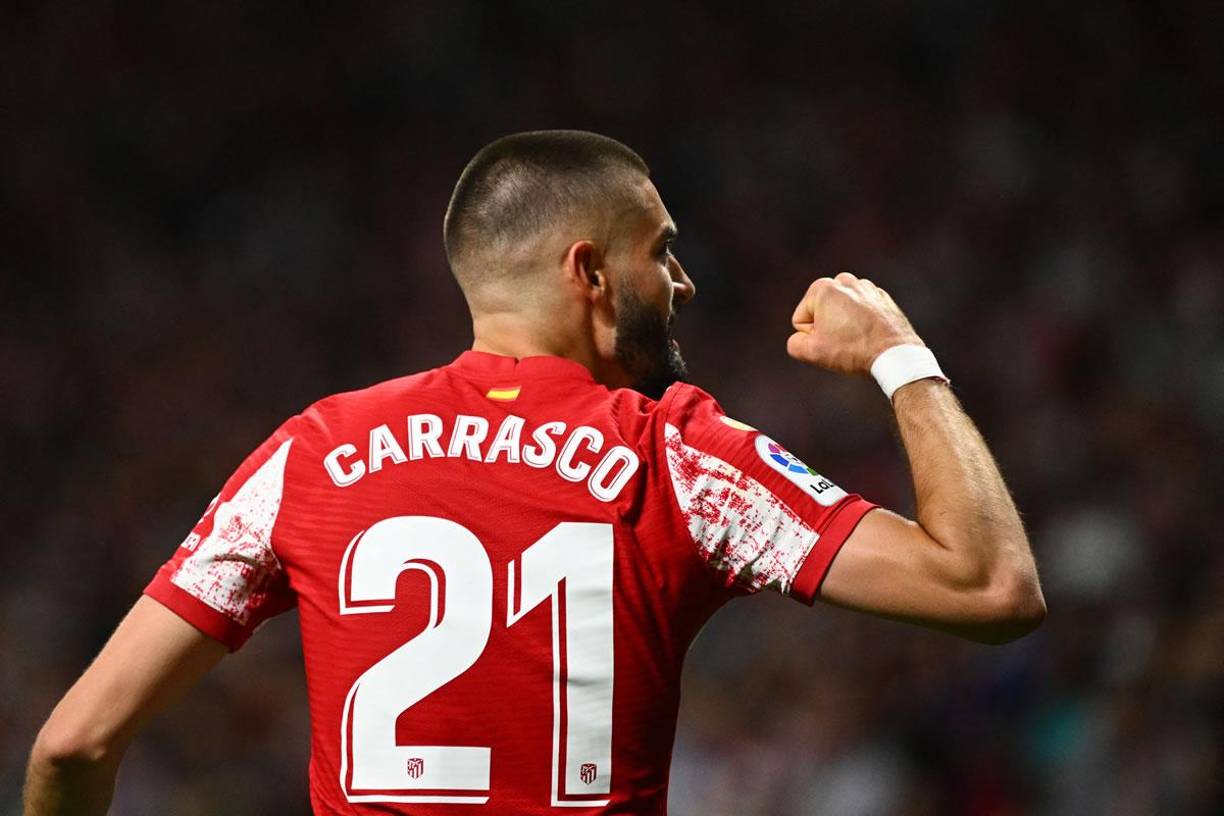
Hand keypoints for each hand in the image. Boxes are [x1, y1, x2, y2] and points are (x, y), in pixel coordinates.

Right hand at [786, 272, 924, 374]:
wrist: (894, 353)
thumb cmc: (852, 350)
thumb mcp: (812, 352)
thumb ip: (794, 343)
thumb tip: (800, 338)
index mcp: (822, 288)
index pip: (801, 320)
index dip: (812, 336)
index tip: (830, 342)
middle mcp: (843, 281)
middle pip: (820, 313)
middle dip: (827, 327)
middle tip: (843, 341)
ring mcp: (864, 286)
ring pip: (840, 312)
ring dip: (844, 325)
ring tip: (858, 339)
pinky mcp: (880, 297)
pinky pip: (860, 312)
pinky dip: (862, 322)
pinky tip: (870, 335)